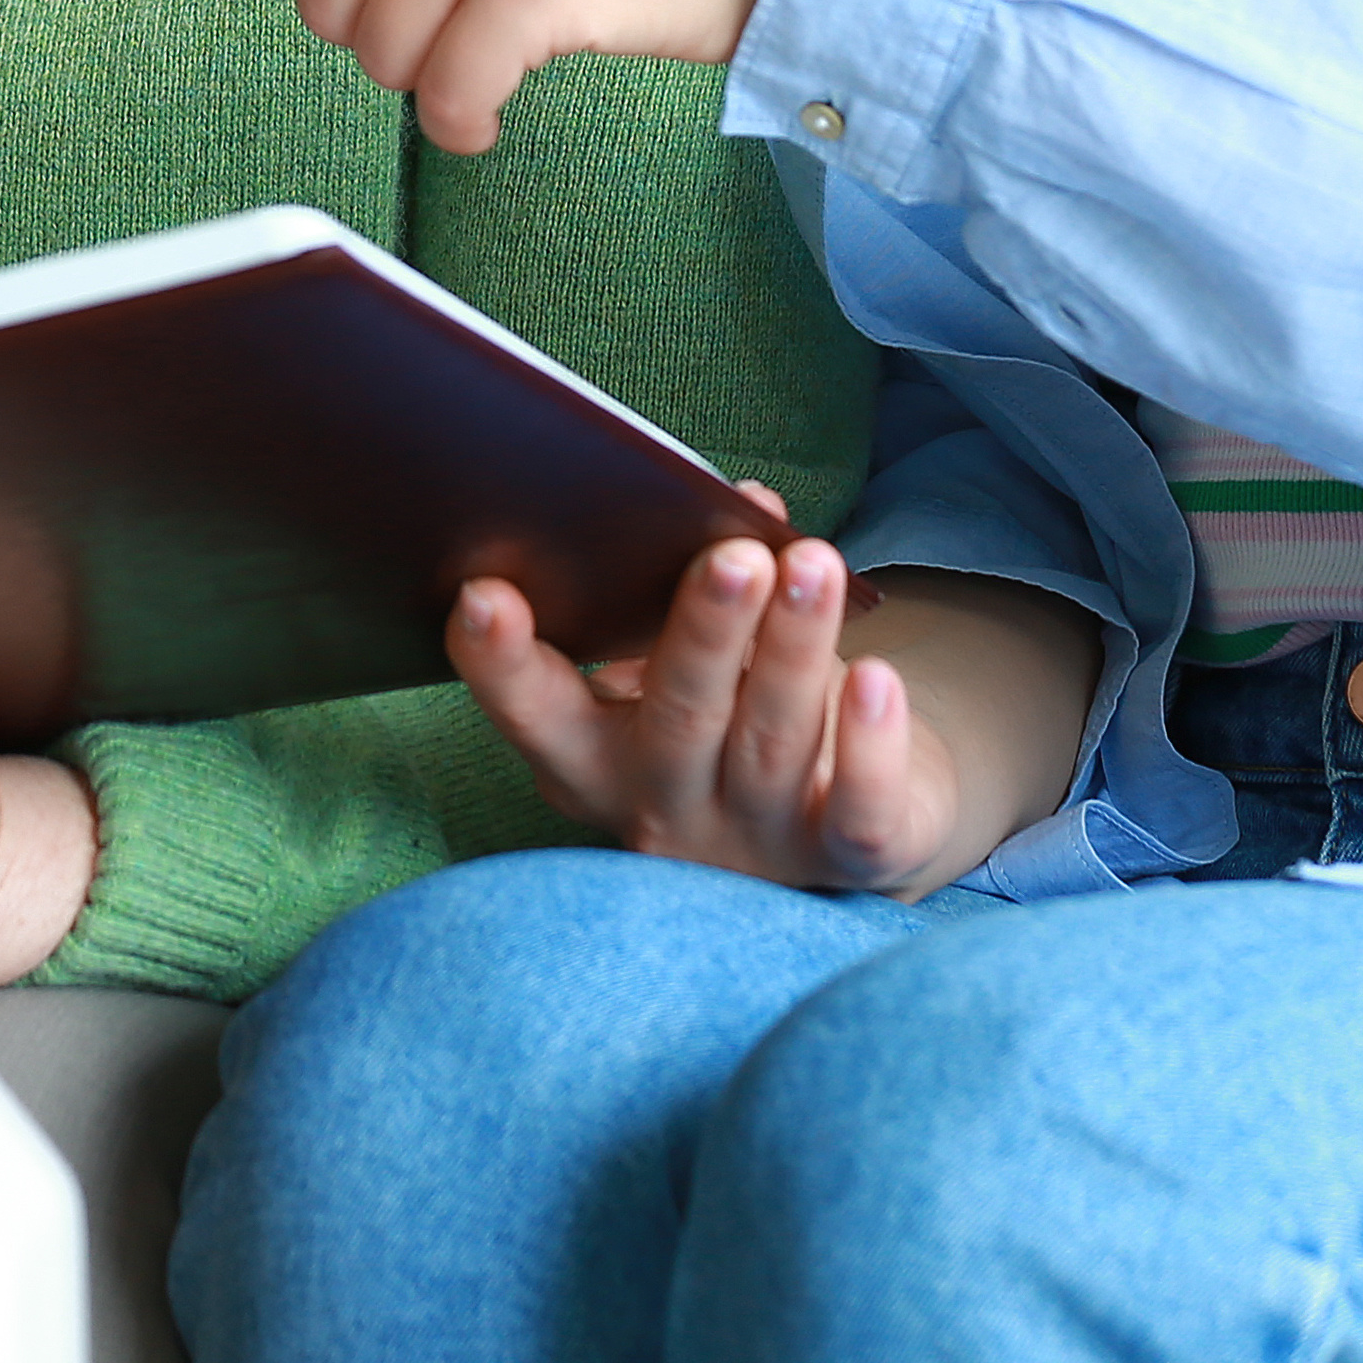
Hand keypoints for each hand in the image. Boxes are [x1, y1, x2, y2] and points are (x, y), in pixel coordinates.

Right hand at [453, 518, 1099, 900]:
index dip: (503, 665)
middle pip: (678, 723)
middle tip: (732, 556)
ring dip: (794, 648)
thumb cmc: (743, 708)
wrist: (851, 821)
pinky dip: (870, 748)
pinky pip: (860, 815)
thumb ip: (693, 587)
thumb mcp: (693, 656)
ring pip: (772, 744)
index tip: (483, 593)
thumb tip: (743, 501)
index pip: (538, 717)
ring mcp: (758, 844)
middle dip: (702, 636)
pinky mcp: (851, 860)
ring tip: (814, 562)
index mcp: (597, 758)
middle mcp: (667, 810)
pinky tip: (879, 678)